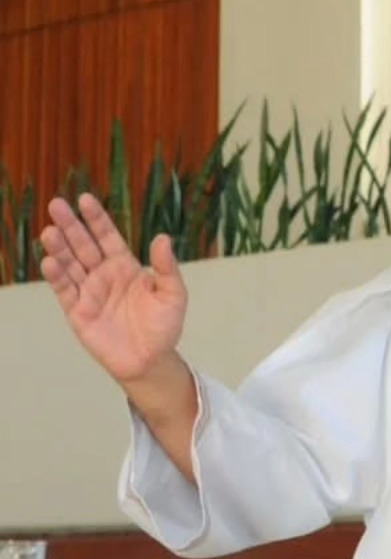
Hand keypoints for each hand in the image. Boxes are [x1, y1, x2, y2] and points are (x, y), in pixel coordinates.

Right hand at [39, 194, 187, 384]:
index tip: (84, 199)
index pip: (108, 237)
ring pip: (71, 265)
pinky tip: (49, 261)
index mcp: (125, 267)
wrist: (151, 360)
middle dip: (71, 226)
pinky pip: (65, 291)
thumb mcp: (173, 294)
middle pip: (84, 245)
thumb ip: (167, 267)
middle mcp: (104, 275)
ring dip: (59, 248)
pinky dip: (57, 276)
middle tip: (56, 205)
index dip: (97, 219)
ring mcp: (89, 292)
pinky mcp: (78, 312)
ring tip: (50, 231)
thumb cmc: (164, 326)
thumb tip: (163, 237)